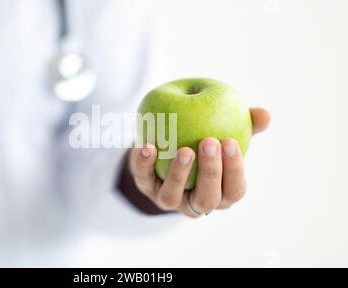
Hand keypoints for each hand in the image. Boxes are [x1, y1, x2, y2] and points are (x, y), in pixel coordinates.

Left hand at [128, 108, 269, 217]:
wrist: (165, 143)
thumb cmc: (203, 140)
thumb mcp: (224, 132)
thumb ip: (245, 124)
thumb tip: (265, 114)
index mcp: (220, 192)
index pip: (234, 191)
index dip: (235, 171)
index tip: (231, 142)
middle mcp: (194, 201)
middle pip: (206, 199)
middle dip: (210, 173)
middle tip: (209, 142)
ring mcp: (168, 198)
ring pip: (172, 198)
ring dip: (179, 174)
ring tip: (184, 149)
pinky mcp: (145, 186)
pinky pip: (143, 178)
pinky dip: (144, 163)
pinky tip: (148, 145)